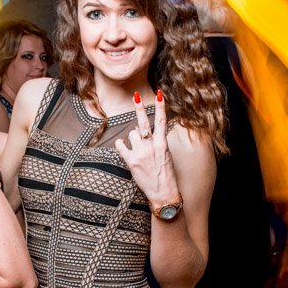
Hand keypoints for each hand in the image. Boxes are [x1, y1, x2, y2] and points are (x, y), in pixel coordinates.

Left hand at [114, 90, 179, 206]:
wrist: (163, 193)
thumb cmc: (165, 174)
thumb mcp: (166, 155)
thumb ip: (156, 143)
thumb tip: (145, 133)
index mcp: (162, 144)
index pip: (162, 121)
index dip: (161, 107)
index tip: (159, 94)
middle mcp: (151, 146)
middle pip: (143, 123)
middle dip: (139, 108)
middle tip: (136, 96)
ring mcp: (141, 153)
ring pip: (132, 134)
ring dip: (133, 138)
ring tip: (137, 147)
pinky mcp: (131, 162)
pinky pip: (121, 145)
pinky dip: (121, 145)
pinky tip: (124, 146)